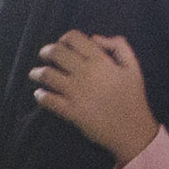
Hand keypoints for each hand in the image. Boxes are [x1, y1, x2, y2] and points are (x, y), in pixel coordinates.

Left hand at [28, 31, 158, 161]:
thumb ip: (119, 46)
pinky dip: (41, 96)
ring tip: (34, 74)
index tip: (62, 44)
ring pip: (47, 75)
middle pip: (56, 53)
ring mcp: (76, 93)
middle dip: (46, 51)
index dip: (64, 38)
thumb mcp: (133, 66)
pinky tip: (39, 94)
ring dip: (37, 73)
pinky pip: (49, 101)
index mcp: (100, 60)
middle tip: (44, 55)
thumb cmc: (133, 97)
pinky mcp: (71, 111)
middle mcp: (85, 73)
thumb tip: (95, 38)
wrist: (132, 130)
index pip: (74, 38)